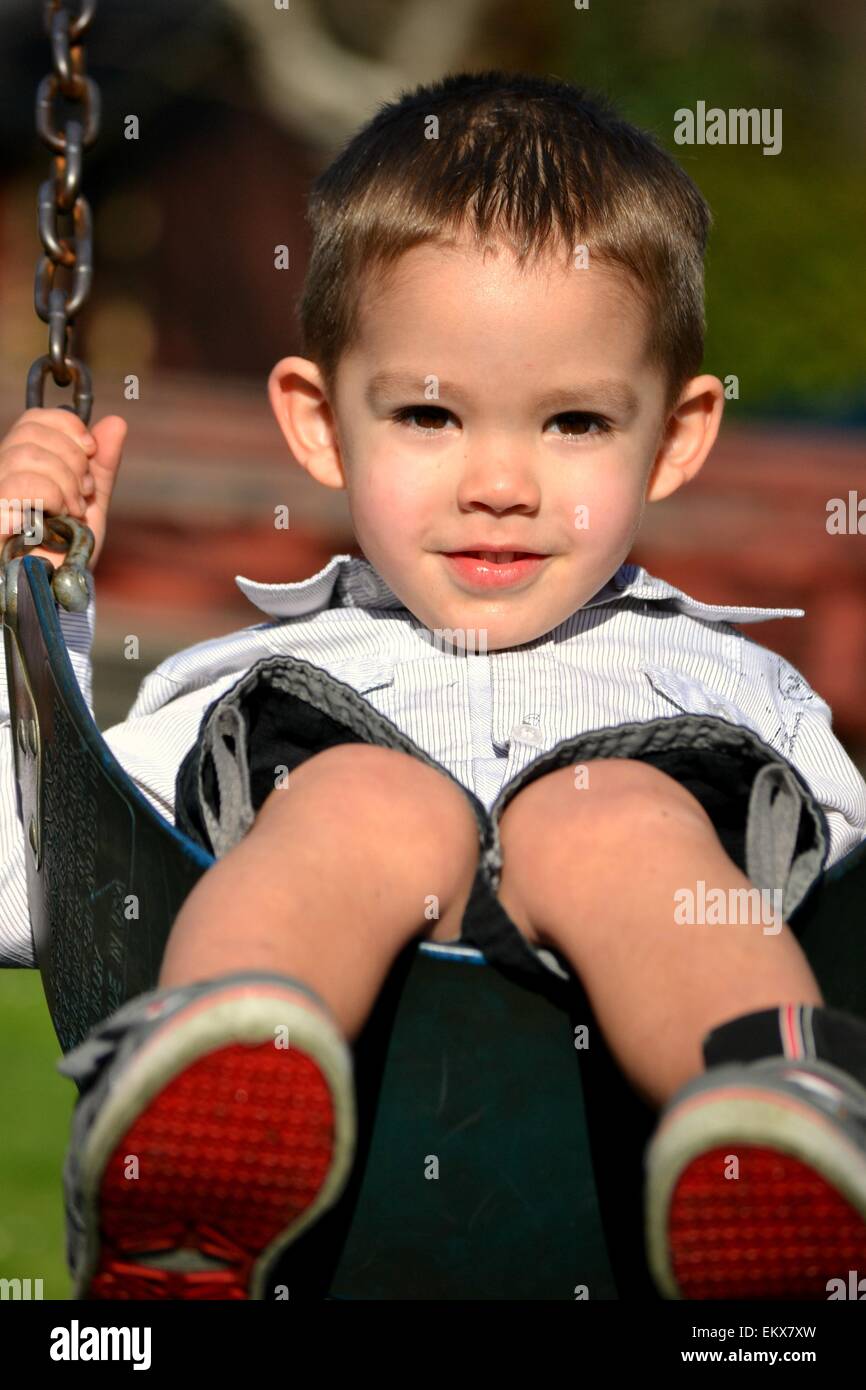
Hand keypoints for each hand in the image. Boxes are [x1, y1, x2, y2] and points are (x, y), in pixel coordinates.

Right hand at [0, 407, 126, 571]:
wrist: (59, 593)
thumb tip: (116, 422)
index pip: (33, 419)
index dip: (66, 427)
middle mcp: (3, 474)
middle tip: (83, 496)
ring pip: (26, 455)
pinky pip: (18, 486)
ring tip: (71, 513)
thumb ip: (101, 466)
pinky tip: (53, 521)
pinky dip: (48, 498)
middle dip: (71, 461)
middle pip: (31, 434)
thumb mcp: (91, 505)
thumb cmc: (69, 553)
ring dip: (63, 485)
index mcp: (23, 465)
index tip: (90, 452)